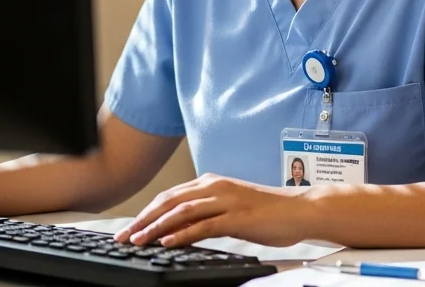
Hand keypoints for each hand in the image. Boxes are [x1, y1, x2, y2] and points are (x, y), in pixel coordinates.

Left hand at [114, 174, 309, 248]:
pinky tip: (168, 242)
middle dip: (143, 219)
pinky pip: (204, 225)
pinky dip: (182, 234)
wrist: (301, 210)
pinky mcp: (238, 217)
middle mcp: (217, 187)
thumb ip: (206, 213)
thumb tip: (179, 227)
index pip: (170, 196)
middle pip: (170, 201)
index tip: (129, 227)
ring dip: (156, 227)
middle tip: (123, 236)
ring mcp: (227, 201)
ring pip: (182, 212)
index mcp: (213, 183)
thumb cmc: (270, 211)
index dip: (146, 211)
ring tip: (138, 240)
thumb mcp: (232, 208)